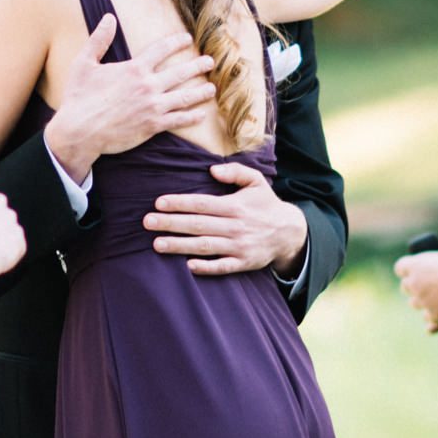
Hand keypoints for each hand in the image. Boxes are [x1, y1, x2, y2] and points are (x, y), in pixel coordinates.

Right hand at [43, 17, 215, 180]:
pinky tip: (201, 114)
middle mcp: (148, 85)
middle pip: (180, 72)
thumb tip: (108, 18)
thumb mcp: (84, 64)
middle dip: (197, 65)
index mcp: (134, 68)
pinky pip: (178, 120)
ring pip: (185, 97)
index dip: (176, 42)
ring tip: (211, 88)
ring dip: (201, 92)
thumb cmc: (78, 97)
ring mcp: (153, 106)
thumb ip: (99, 40)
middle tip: (210, 61)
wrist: (79, 131)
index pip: (162, 50)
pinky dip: (192, 117)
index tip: (187, 38)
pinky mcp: (152, 126)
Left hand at [145, 162, 306, 275]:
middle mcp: (235, 226)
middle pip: (198, 225)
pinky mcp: (243, 263)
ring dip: (179, 245)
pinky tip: (188, 266)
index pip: (201, 204)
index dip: (179, 203)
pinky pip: (223, 266)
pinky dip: (207, 267)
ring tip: (157, 244)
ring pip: (205, 246)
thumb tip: (211, 170)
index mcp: (235, 206)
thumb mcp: (256, 181)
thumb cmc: (266, 204)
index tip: (158, 203)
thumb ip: (235, 172)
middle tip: (147, 222)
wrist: (290, 232)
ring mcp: (239, 246)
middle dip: (171, 223)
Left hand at [393, 249, 437, 331]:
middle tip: (429, 286)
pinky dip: (436, 318)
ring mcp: (422, 299)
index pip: (400, 268)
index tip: (416, 271)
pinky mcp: (433, 313)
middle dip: (415, 287)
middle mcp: (413, 283)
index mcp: (415, 264)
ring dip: (424, 302)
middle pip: (405, 287)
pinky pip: (429, 318)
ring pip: (414, 303)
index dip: (407, 271)